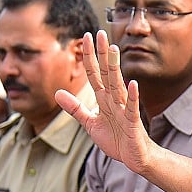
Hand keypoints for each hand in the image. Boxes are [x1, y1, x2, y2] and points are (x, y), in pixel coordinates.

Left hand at [55, 30, 155, 174]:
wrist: (135, 158)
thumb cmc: (116, 139)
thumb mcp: (90, 123)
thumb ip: (75, 108)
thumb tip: (57, 92)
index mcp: (104, 99)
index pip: (95, 74)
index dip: (89, 56)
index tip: (86, 36)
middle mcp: (114, 100)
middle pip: (107, 74)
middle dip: (103, 54)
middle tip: (100, 33)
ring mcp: (124, 110)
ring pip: (118, 86)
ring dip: (116, 68)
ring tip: (113, 50)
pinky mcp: (132, 123)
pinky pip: (132, 108)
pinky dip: (132, 97)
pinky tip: (132, 84)